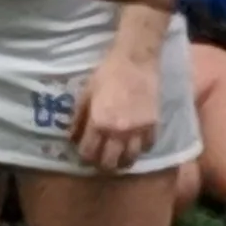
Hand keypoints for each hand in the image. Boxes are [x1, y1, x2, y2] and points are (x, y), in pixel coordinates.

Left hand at [72, 44, 161, 172]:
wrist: (136, 60)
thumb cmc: (107, 73)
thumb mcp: (86, 93)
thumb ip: (78, 119)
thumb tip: (72, 138)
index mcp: (99, 123)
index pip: (89, 153)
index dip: (85, 156)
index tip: (85, 153)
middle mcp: (118, 131)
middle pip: (109, 163)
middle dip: (102, 164)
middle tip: (100, 159)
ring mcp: (138, 130)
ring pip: (130, 159)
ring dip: (121, 161)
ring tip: (118, 157)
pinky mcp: (153, 125)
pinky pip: (147, 147)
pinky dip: (139, 149)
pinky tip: (134, 144)